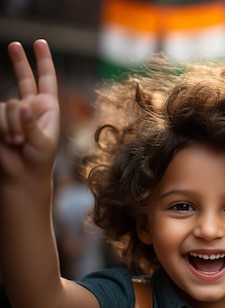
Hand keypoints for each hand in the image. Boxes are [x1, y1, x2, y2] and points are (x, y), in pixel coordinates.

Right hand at [0, 39, 58, 185]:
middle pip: (24, 78)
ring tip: (17, 142)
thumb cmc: (38, 160)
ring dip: (12, 126)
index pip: (47, 80)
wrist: (21, 175)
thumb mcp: (42, 143)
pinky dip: (2, 128)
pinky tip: (7, 141)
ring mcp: (11, 112)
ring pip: (8, 107)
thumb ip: (31, 123)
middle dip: (19, 62)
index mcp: (47, 108)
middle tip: (14, 44)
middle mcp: (30, 105)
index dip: (44, 61)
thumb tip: (23, 106)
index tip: (40, 42)